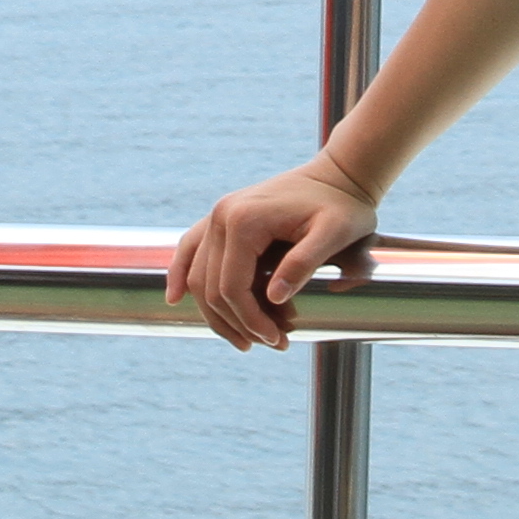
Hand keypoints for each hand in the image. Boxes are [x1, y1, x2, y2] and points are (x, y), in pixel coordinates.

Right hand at [170, 159, 378, 348]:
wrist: (339, 176)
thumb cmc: (342, 206)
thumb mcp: (333, 234)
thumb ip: (302, 263)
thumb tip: (273, 297)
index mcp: (244, 220)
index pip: (231, 287)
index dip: (250, 320)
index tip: (278, 340)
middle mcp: (221, 215)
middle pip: (211, 287)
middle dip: (239, 323)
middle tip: (275, 343)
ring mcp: (218, 215)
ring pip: (199, 277)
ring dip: (219, 313)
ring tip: (251, 338)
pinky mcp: (221, 218)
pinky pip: (191, 249)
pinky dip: (181, 274)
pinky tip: (176, 298)